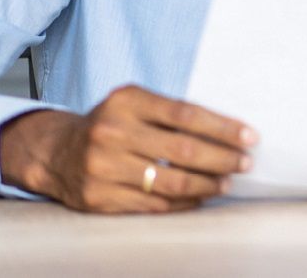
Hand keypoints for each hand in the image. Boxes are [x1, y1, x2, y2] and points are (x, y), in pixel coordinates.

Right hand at [0, 84, 256, 213]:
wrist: (57, 152)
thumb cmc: (110, 124)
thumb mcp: (134, 103)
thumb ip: (172, 112)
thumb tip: (229, 132)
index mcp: (126, 101)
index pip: (186, 114)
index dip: (223, 127)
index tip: (249, 136)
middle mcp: (112, 132)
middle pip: (182, 150)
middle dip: (222, 158)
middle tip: (245, 163)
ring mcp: (103, 167)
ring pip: (171, 182)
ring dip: (207, 184)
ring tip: (226, 182)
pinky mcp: (100, 197)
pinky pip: (154, 205)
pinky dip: (184, 202)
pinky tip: (200, 197)